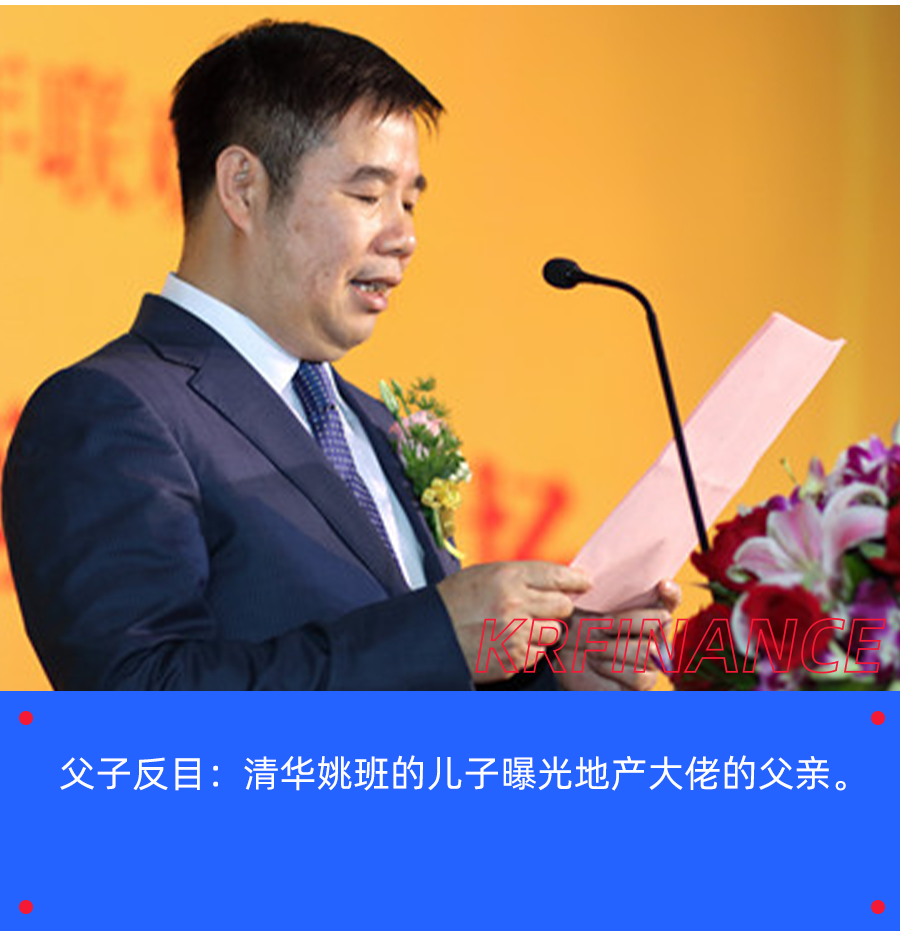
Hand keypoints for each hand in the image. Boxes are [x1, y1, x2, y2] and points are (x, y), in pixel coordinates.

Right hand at [437, 561, 589, 682]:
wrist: (430, 635)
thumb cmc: (456, 601)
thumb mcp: (486, 574)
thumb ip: (522, 576)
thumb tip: (558, 579)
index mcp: (508, 578)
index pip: (558, 576)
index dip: (577, 580)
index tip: (585, 582)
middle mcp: (515, 605)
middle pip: (563, 606)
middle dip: (557, 606)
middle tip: (543, 607)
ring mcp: (515, 635)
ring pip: (554, 632)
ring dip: (544, 630)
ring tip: (521, 626)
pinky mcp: (513, 660)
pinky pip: (539, 654)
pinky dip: (530, 649)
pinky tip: (510, 642)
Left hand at [557, 580, 681, 690]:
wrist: (565, 664)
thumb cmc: (576, 630)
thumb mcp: (578, 607)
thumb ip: (589, 592)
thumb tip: (585, 575)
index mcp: (646, 609)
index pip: (670, 598)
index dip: (671, 592)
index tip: (661, 584)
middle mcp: (657, 634)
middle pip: (661, 621)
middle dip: (627, 620)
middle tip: (600, 625)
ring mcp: (654, 661)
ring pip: (648, 650)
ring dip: (612, 647)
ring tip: (591, 647)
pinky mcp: (645, 683)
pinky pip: (639, 675)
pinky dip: (611, 667)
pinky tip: (596, 663)